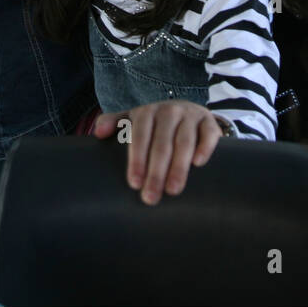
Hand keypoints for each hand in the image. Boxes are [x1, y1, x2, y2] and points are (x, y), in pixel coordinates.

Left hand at [93, 101, 223, 204]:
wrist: (187, 110)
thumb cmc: (155, 123)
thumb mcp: (134, 119)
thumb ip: (115, 123)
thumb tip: (98, 133)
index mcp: (147, 112)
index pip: (140, 137)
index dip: (137, 160)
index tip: (134, 184)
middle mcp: (169, 111)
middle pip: (162, 143)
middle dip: (156, 172)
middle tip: (151, 196)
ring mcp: (190, 115)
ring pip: (184, 141)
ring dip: (179, 166)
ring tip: (173, 190)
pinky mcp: (209, 121)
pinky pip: (208, 134)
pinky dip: (205, 147)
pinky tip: (198, 164)